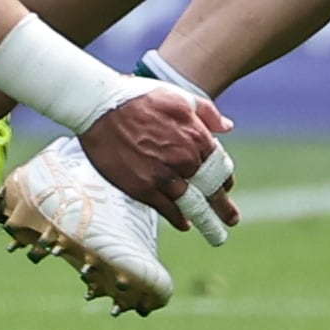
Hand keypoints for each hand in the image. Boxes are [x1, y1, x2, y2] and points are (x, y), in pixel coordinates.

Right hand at [77, 81, 236, 235]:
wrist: (97, 105)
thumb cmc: (137, 96)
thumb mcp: (178, 96)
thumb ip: (207, 113)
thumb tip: (228, 127)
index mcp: (197, 136)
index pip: (220, 166)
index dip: (225, 179)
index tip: (226, 188)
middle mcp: (185, 159)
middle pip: (212, 190)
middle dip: (224, 208)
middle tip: (232, 220)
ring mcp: (164, 176)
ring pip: (192, 204)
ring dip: (206, 220)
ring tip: (215, 233)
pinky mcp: (142, 187)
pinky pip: (167, 209)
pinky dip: (178, 219)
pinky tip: (184, 224)